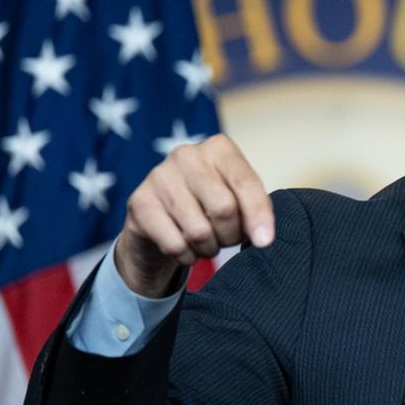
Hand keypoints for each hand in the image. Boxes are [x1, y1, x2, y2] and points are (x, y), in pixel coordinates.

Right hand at [116, 134, 272, 296]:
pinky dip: (186, 257)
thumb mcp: (237, 199)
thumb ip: (254, 209)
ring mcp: (159, 176)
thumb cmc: (208, 207)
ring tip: (206, 243)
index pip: (245, 183)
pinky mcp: (139, 202)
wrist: (158, 220)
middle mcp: (187, 155)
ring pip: (199, 231)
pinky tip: (185, 248)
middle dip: (231, 235)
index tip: (264, 242)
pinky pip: (175, 244)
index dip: (258, 215)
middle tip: (227, 239)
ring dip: (209, 249)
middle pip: (223, 208)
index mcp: (218, 148)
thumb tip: (263, 237)